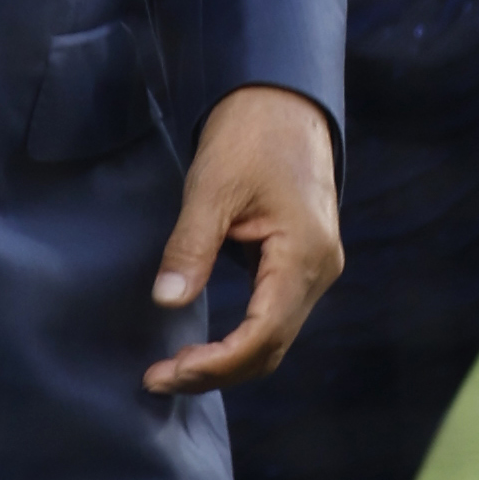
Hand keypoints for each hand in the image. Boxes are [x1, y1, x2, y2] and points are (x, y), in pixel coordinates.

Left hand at [145, 83, 341, 397]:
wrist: (281, 100)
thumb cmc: (248, 135)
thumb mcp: (211, 187)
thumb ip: (190, 246)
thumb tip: (166, 301)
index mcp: (303, 256)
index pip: (263, 336)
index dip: (216, 364)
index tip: (167, 373)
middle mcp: (319, 271)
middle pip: (271, 347)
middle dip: (218, 371)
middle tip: (159, 379)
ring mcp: (315, 268)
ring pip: (275, 336)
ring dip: (229, 359)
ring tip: (175, 369)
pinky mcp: (302, 262)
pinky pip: (274, 314)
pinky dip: (241, 336)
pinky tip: (205, 344)